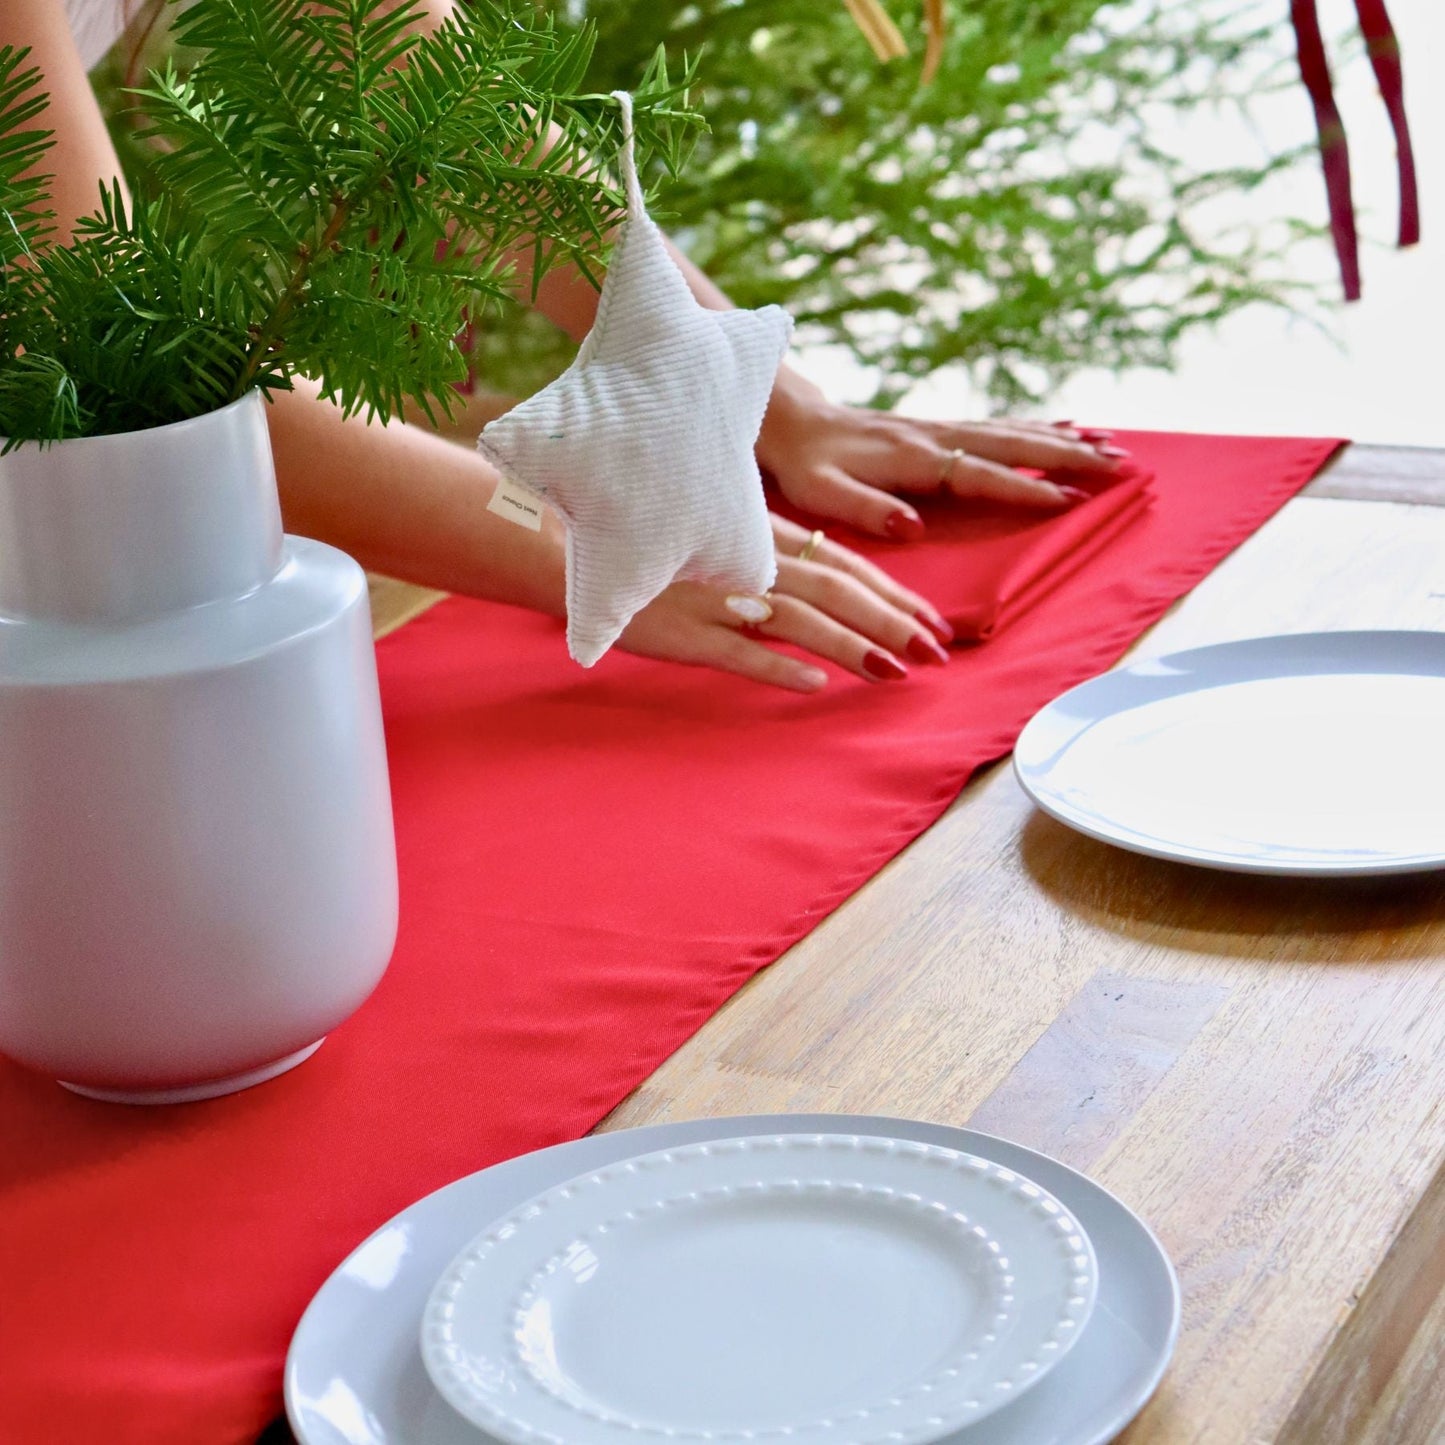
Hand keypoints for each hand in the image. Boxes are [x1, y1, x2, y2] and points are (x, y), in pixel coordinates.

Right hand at [618, 515, 952, 691]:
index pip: (844, 566)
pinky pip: (738, 651)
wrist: (576, 547)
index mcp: (762, 539)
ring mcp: (718, 598)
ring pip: (799, 621)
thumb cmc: (655, 543)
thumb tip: (825, 579)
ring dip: (851, 646)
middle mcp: (749, 564)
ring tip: (895, 672)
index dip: (894, 594)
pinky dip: (778, 666)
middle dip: (892, 622)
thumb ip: (771, 554)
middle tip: (937, 653)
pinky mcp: (685, 633)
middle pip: (837, 591)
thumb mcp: (721, 535)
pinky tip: (814, 685)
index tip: (934, 621)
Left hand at [756, 370, 1128, 539]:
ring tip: (1113, 449)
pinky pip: (998, 428)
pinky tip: (1066, 431)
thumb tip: (912, 527)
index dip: (1022, 487)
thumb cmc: (802, 465)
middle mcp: (932, 436)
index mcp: (910, 458)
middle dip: (1069, 455)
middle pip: (1012, 444)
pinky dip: (1038, 429)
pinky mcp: (936, 428)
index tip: (1070, 498)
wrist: (786, 418)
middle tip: (1122, 466)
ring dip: (1064, 439)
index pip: (977, 473)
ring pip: (1012, 431)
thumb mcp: (821, 495)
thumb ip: (865, 510)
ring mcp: (938, 428)